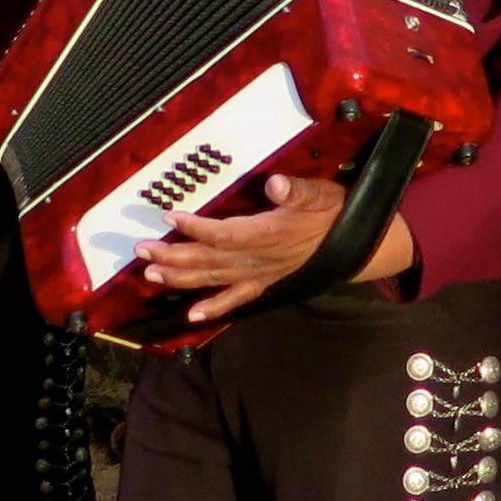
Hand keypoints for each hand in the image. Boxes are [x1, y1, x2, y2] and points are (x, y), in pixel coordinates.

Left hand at [135, 173, 414, 325]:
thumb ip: (298, 190)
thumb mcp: (321, 193)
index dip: (196, 228)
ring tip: (150, 276)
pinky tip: (191, 316)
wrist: (358, 240)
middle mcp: (261, 259)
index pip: (225, 233)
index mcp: (271, 233)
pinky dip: (213, 308)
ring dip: (181, 279)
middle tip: (142, 251)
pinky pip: (237, 300)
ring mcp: (261, 274)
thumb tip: (275, 184)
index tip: (170, 217)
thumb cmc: (334, 211)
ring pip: (215, 280)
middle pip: (210, 261)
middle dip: (174, 257)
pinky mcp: (265, 283)